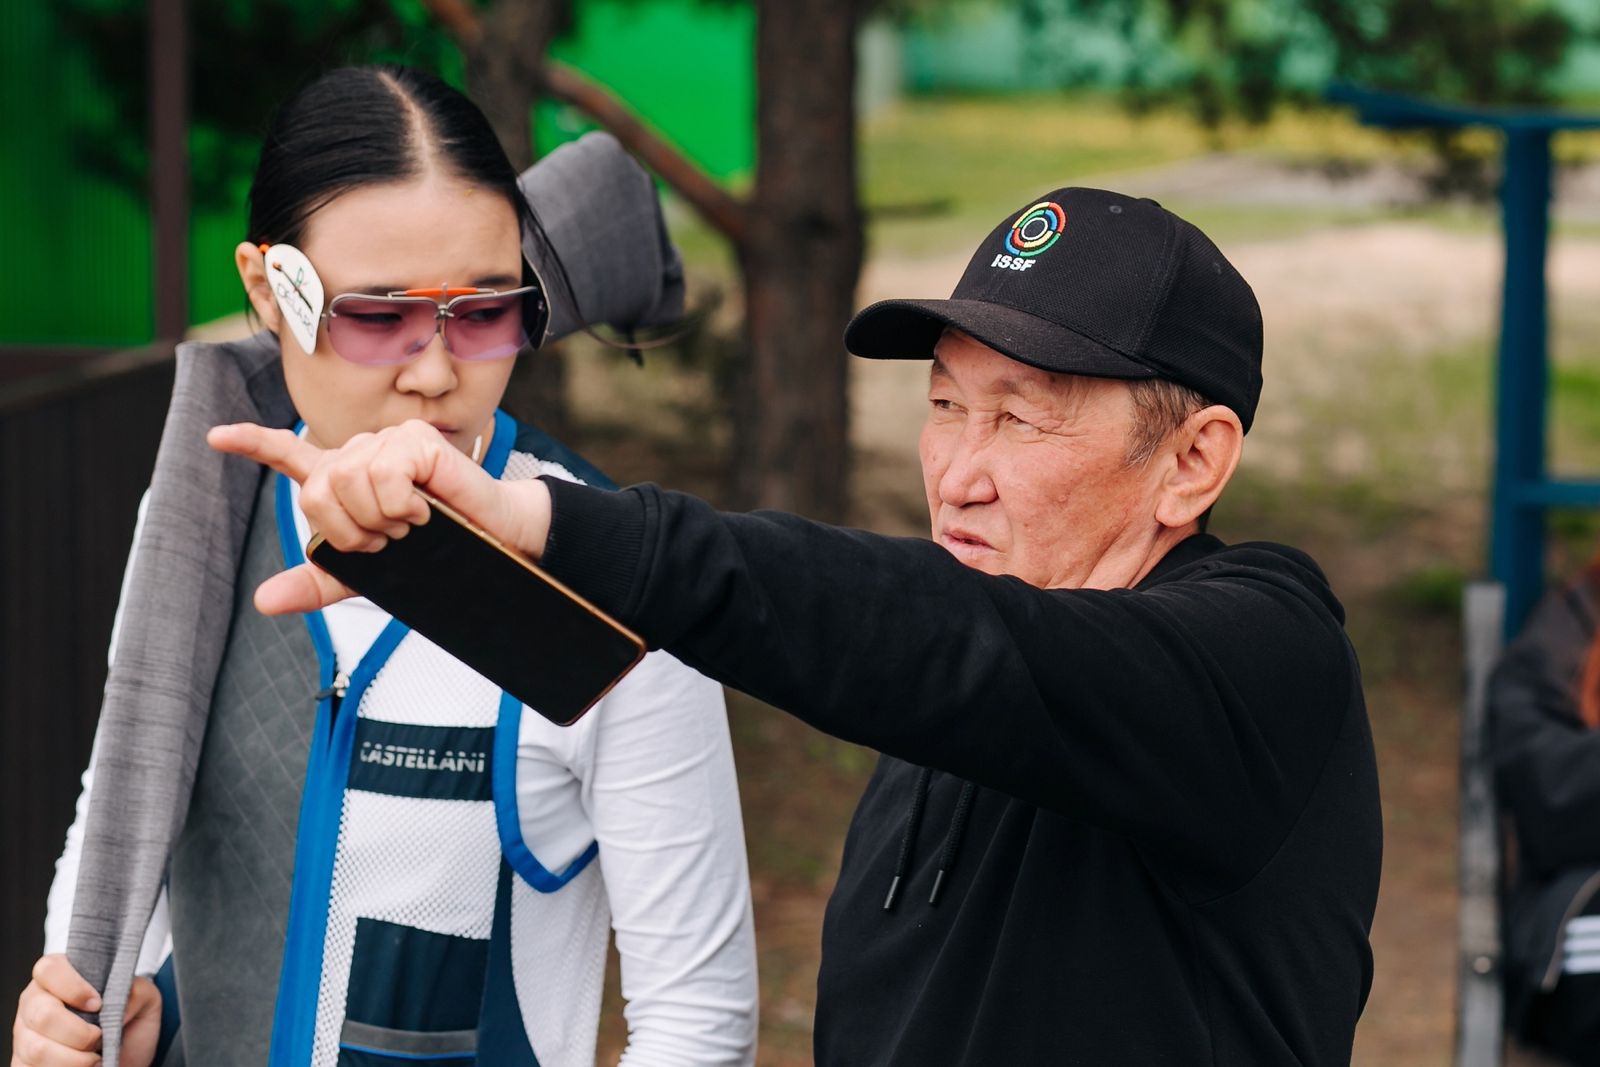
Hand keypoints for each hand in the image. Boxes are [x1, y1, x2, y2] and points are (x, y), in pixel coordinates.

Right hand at [11, 955, 159, 1066]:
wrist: (128, 1055)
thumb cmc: (129, 1021)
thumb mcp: (144, 998)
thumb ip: (133, 991)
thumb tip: (114, 1006)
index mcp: (59, 977)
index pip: (50, 970)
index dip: (73, 987)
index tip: (98, 1004)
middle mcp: (35, 1003)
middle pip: (43, 1015)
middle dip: (78, 1032)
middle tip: (100, 1038)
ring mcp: (25, 1035)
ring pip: (37, 1050)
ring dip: (75, 1059)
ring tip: (95, 1058)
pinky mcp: (23, 1063)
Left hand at [207, 420, 553, 614]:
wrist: (491, 543)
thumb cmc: (437, 550)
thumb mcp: (369, 574)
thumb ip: (318, 581)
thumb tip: (265, 599)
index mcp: (344, 480)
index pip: (289, 455)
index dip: (251, 444)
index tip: (214, 437)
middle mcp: (360, 455)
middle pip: (315, 490)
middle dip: (348, 530)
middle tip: (388, 540)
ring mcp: (387, 442)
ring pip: (347, 481)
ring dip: (379, 519)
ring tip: (411, 524)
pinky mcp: (414, 440)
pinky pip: (383, 475)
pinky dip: (402, 504)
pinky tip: (425, 508)